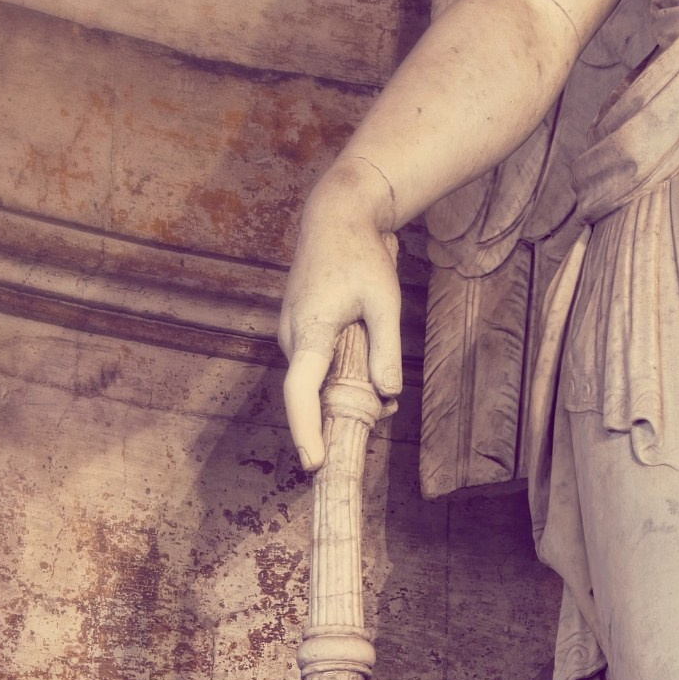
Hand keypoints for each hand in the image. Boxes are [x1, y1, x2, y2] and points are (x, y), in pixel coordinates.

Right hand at [278, 154, 403, 471]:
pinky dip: (339, 377)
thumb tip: (387, 395)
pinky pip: (317, 367)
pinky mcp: (299, 330)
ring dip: (345, 394)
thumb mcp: (385, 301)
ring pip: (315, 381)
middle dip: (340, 416)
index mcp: (309, 330)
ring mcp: (291, 333)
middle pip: (310, 394)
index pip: (301, 393)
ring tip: (382, 396)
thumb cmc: (361, 254)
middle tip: (380, 421)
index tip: (314, 464)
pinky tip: (369, 373)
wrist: (335, 216)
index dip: (306, 431)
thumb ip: (386, 350)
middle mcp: (292, 336)